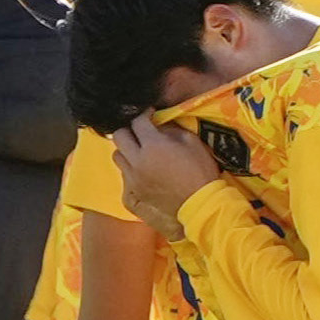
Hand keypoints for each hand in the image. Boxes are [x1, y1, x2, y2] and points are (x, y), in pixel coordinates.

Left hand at [111, 115, 219, 234]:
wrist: (201, 204)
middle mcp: (138, 159)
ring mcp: (134, 177)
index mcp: (153, 145)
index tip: (151, 115)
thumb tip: (159, 126)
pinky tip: (144, 168)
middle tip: (141, 132)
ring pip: (118, 156)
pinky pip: (125, 173)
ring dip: (127, 150)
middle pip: (119, 135)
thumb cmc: (201, 171)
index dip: (144, 114)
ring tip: (139, 151)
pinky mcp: (136, 191)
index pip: (138, 121)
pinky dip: (131, 167)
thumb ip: (172, 130)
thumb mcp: (192, 142)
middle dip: (129, 130)